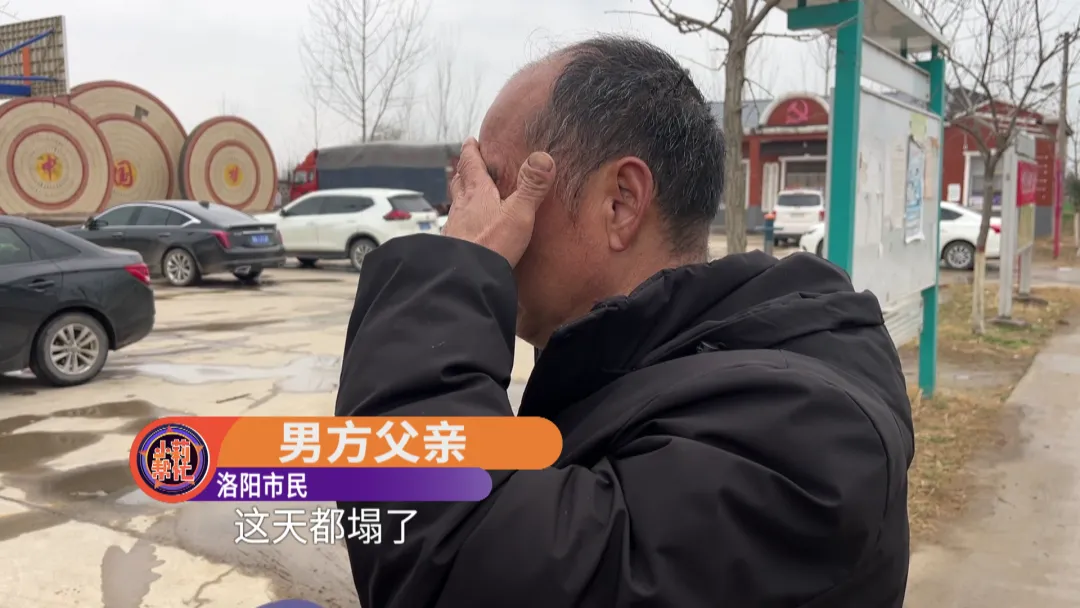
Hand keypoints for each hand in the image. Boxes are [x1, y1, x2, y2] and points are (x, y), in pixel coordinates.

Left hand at [443, 138, 554, 266]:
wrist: (466, 278)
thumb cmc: (492, 245)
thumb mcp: (519, 213)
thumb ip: (532, 187)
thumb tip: (543, 158)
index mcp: (477, 194)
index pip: (471, 165)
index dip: (471, 151)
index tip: (471, 141)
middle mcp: (462, 207)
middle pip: (460, 182)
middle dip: (463, 171)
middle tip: (466, 163)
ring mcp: (455, 228)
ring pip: (456, 204)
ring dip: (460, 196)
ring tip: (465, 193)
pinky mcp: (453, 247)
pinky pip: (456, 227)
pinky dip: (460, 221)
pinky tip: (465, 230)